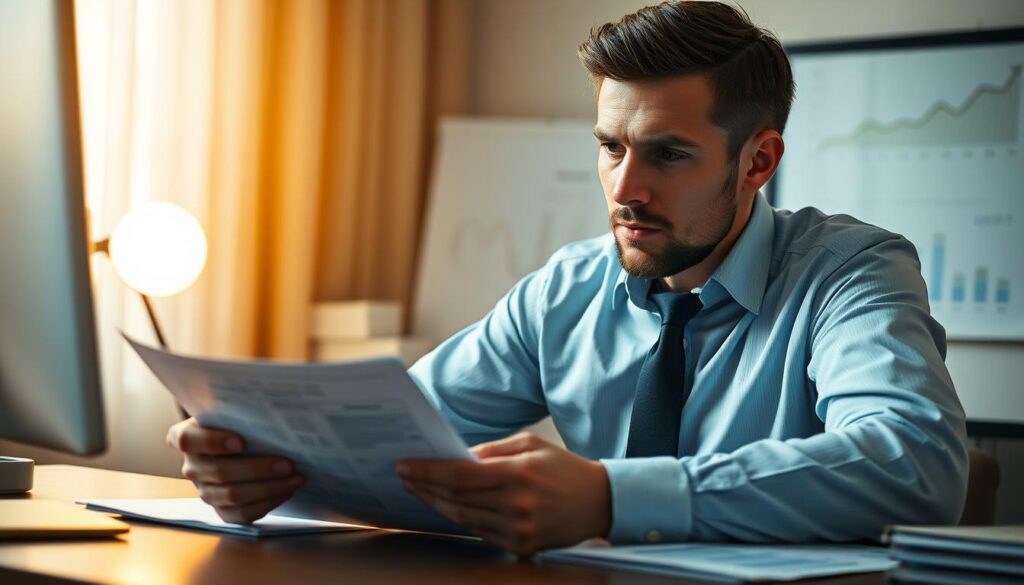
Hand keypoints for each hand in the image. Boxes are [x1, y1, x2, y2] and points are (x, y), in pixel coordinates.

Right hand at [166, 417, 303, 523]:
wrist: (245, 444)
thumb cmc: (240, 424)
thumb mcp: (236, 413)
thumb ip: (243, 412)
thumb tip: (272, 415)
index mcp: (186, 437)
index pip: (187, 439)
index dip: (212, 441)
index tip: (241, 441)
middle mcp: (191, 466)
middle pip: (219, 471)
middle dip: (257, 469)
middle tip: (287, 464)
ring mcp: (205, 491)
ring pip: (232, 495)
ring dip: (268, 488)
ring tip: (295, 478)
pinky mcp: (221, 510)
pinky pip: (242, 514)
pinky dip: (267, 503)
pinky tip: (286, 491)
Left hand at [396, 432, 610, 556]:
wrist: (600, 502)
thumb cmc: (564, 468)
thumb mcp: (531, 444)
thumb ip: (492, 450)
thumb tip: (456, 457)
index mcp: (519, 474)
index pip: (461, 475)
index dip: (428, 471)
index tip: (405, 465)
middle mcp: (517, 505)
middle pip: (456, 499)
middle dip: (424, 487)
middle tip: (403, 476)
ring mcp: (519, 530)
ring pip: (463, 518)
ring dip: (436, 504)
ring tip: (418, 490)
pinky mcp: (521, 547)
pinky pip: (480, 533)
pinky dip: (460, 519)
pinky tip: (446, 507)